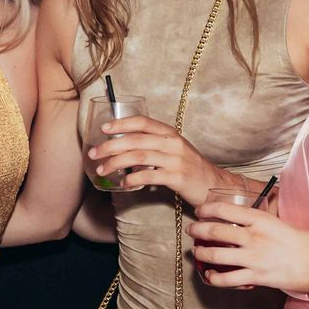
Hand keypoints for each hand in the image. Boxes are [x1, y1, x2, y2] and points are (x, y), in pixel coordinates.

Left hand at [86, 115, 218, 199]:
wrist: (214, 186)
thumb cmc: (190, 168)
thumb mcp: (173, 150)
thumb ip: (153, 145)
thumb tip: (122, 146)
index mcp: (170, 134)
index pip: (143, 123)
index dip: (122, 123)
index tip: (104, 128)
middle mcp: (173, 143)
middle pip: (135, 140)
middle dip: (110, 146)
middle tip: (94, 154)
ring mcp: (176, 160)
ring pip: (138, 157)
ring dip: (116, 163)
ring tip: (103, 170)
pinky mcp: (178, 177)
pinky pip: (149, 176)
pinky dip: (132, 179)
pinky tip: (123, 184)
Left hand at [188, 201, 308, 295]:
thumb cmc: (302, 242)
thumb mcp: (278, 223)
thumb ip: (258, 221)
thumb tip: (241, 218)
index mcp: (260, 220)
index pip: (225, 209)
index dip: (207, 209)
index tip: (200, 211)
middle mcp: (254, 237)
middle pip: (215, 231)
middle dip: (197, 230)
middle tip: (192, 230)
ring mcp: (254, 258)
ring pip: (215, 255)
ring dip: (202, 253)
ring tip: (198, 252)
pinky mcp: (257, 277)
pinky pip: (227, 279)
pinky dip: (214, 278)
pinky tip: (211, 276)